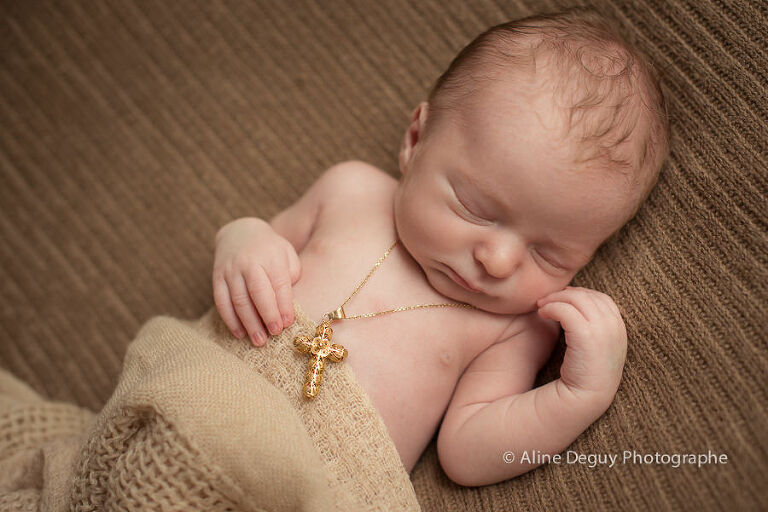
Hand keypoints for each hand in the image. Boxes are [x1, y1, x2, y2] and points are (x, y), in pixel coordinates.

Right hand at [212, 218, 300, 345]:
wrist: (241, 232)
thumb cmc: (271, 251)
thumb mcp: (287, 255)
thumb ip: (291, 276)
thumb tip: (288, 304)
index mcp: (271, 256)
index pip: (279, 283)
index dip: (283, 305)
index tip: (288, 323)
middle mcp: (249, 262)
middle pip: (258, 291)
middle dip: (267, 315)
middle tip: (274, 333)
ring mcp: (231, 270)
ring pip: (239, 299)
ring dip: (249, 322)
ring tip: (259, 341)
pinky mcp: (217, 277)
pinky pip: (221, 301)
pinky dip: (230, 319)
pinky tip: (239, 333)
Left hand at [536, 286, 626, 399]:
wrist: (582, 400)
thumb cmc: (582, 374)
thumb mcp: (593, 347)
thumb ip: (591, 327)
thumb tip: (574, 305)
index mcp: (619, 330)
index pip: (602, 299)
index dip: (580, 295)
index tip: (561, 299)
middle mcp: (616, 328)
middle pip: (590, 296)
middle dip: (565, 294)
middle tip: (546, 300)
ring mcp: (604, 332)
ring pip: (578, 300)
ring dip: (556, 299)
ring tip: (541, 307)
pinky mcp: (587, 337)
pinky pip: (567, 311)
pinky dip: (552, 308)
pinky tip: (543, 314)